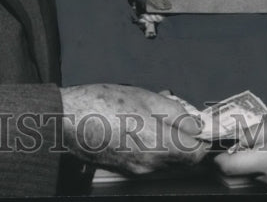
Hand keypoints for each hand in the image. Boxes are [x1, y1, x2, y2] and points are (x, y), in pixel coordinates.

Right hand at [60, 83, 208, 174]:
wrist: (66, 120)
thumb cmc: (99, 104)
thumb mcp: (145, 97)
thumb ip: (176, 112)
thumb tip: (194, 123)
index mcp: (157, 146)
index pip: (196, 154)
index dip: (200, 138)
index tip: (198, 125)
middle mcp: (149, 164)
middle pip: (183, 159)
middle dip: (184, 138)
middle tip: (175, 115)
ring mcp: (136, 169)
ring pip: (167, 159)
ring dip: (168, 141)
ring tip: (153, 116)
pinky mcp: (126, 168)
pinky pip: (150, 160)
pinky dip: (153, 145)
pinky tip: (140, 125)